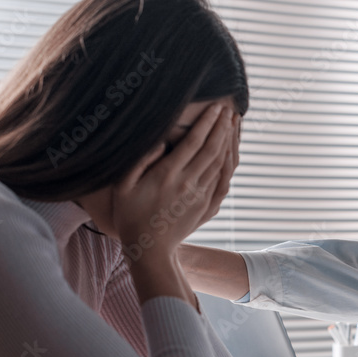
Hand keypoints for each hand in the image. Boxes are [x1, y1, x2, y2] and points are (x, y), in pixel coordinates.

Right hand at [112, 104, 236, 256]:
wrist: (149, 249)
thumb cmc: (130, 215)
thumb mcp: (123, 186)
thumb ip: (140, 160)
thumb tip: (162, 141)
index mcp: (167, 175)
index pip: (194, 142)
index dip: (207, 123)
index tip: (216, 107)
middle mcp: (188, 184)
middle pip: (212, 149)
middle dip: (223, 127)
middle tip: (230, 109)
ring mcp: (200, 196)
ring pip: (221, 163)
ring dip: (230, 141)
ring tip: (234, 124)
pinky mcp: (207, 206)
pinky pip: (223, 180)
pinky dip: (230, 163)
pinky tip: (231, 151)